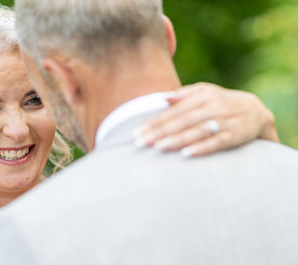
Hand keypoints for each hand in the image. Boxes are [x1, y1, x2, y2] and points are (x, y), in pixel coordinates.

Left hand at [134, 82, 278, 157]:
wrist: (257, 111)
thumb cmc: (221, 102)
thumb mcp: (204, 92)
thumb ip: (183, 95)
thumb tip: (161, 98)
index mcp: (201, 97)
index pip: (173, 111)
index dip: (154, 121)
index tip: (136, 131)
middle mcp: (212, 107)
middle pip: (181, 121)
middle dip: (159, 132)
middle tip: (140, 142)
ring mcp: (224, 122)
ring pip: (196, 131)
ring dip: (176, 140)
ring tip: (158, 147)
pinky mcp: (235, 136)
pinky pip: (216, 143)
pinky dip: (202, 148)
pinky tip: (187, 154)